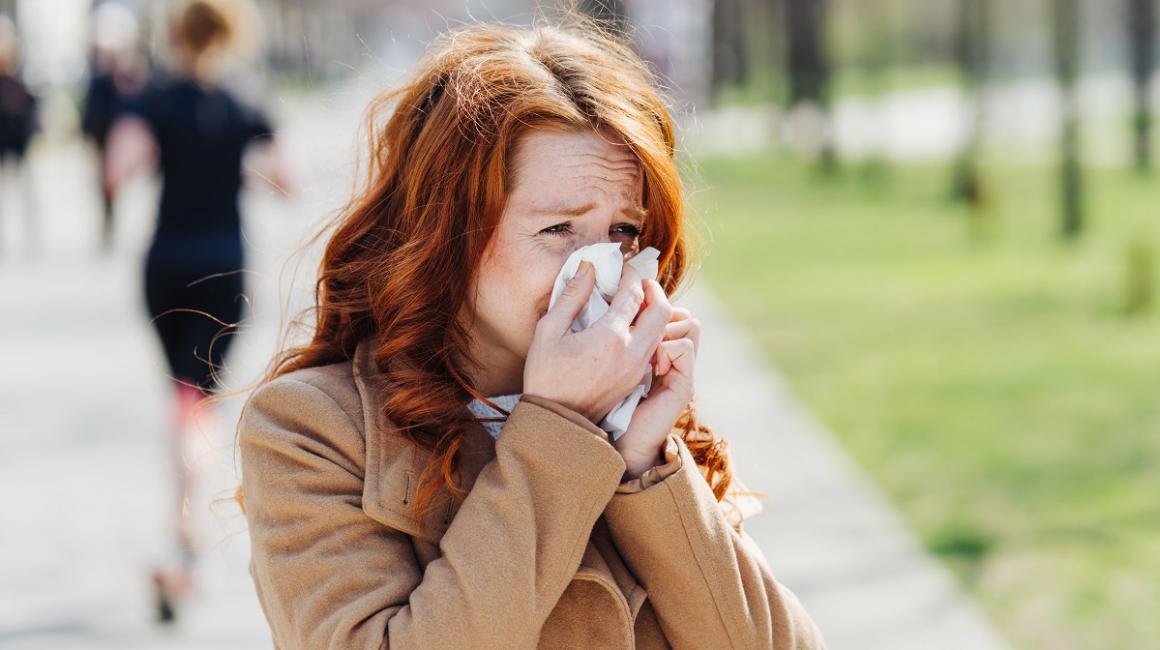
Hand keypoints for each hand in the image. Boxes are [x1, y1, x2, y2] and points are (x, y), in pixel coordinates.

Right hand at [524, 261, 669, 425]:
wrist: (557, 422)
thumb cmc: (546, 376)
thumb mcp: (548, 332)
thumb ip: (571, 296)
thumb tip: (588, 268)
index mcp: (610, 337)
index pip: (634, 294)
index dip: (631, 274)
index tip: (622, 266)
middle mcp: (631, 352)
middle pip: (662, 311)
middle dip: (653, 290)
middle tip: (639, 281)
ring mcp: (637, 368)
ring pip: (661, 330)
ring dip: (654, 311)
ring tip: (635, 301)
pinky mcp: (637, 379)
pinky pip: (653, 347)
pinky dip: (649, 330)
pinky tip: (631, 325)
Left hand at [614, 305, 699, 478]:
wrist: (612, 442)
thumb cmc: (599, 400)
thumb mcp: (604, 357)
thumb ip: (616, 333)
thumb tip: (609, 301)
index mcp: (653, 346)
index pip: (665, 308)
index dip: (651, 299)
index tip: (629, 302)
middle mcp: (670, 355)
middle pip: (680, 311)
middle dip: (659, 308)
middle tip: (635, 319)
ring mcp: (680, 369)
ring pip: (688, 323)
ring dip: (665, 325)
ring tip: (642, 343)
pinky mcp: (683, 383)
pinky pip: (684, 346)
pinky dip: (668, 346)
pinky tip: (651, 362)